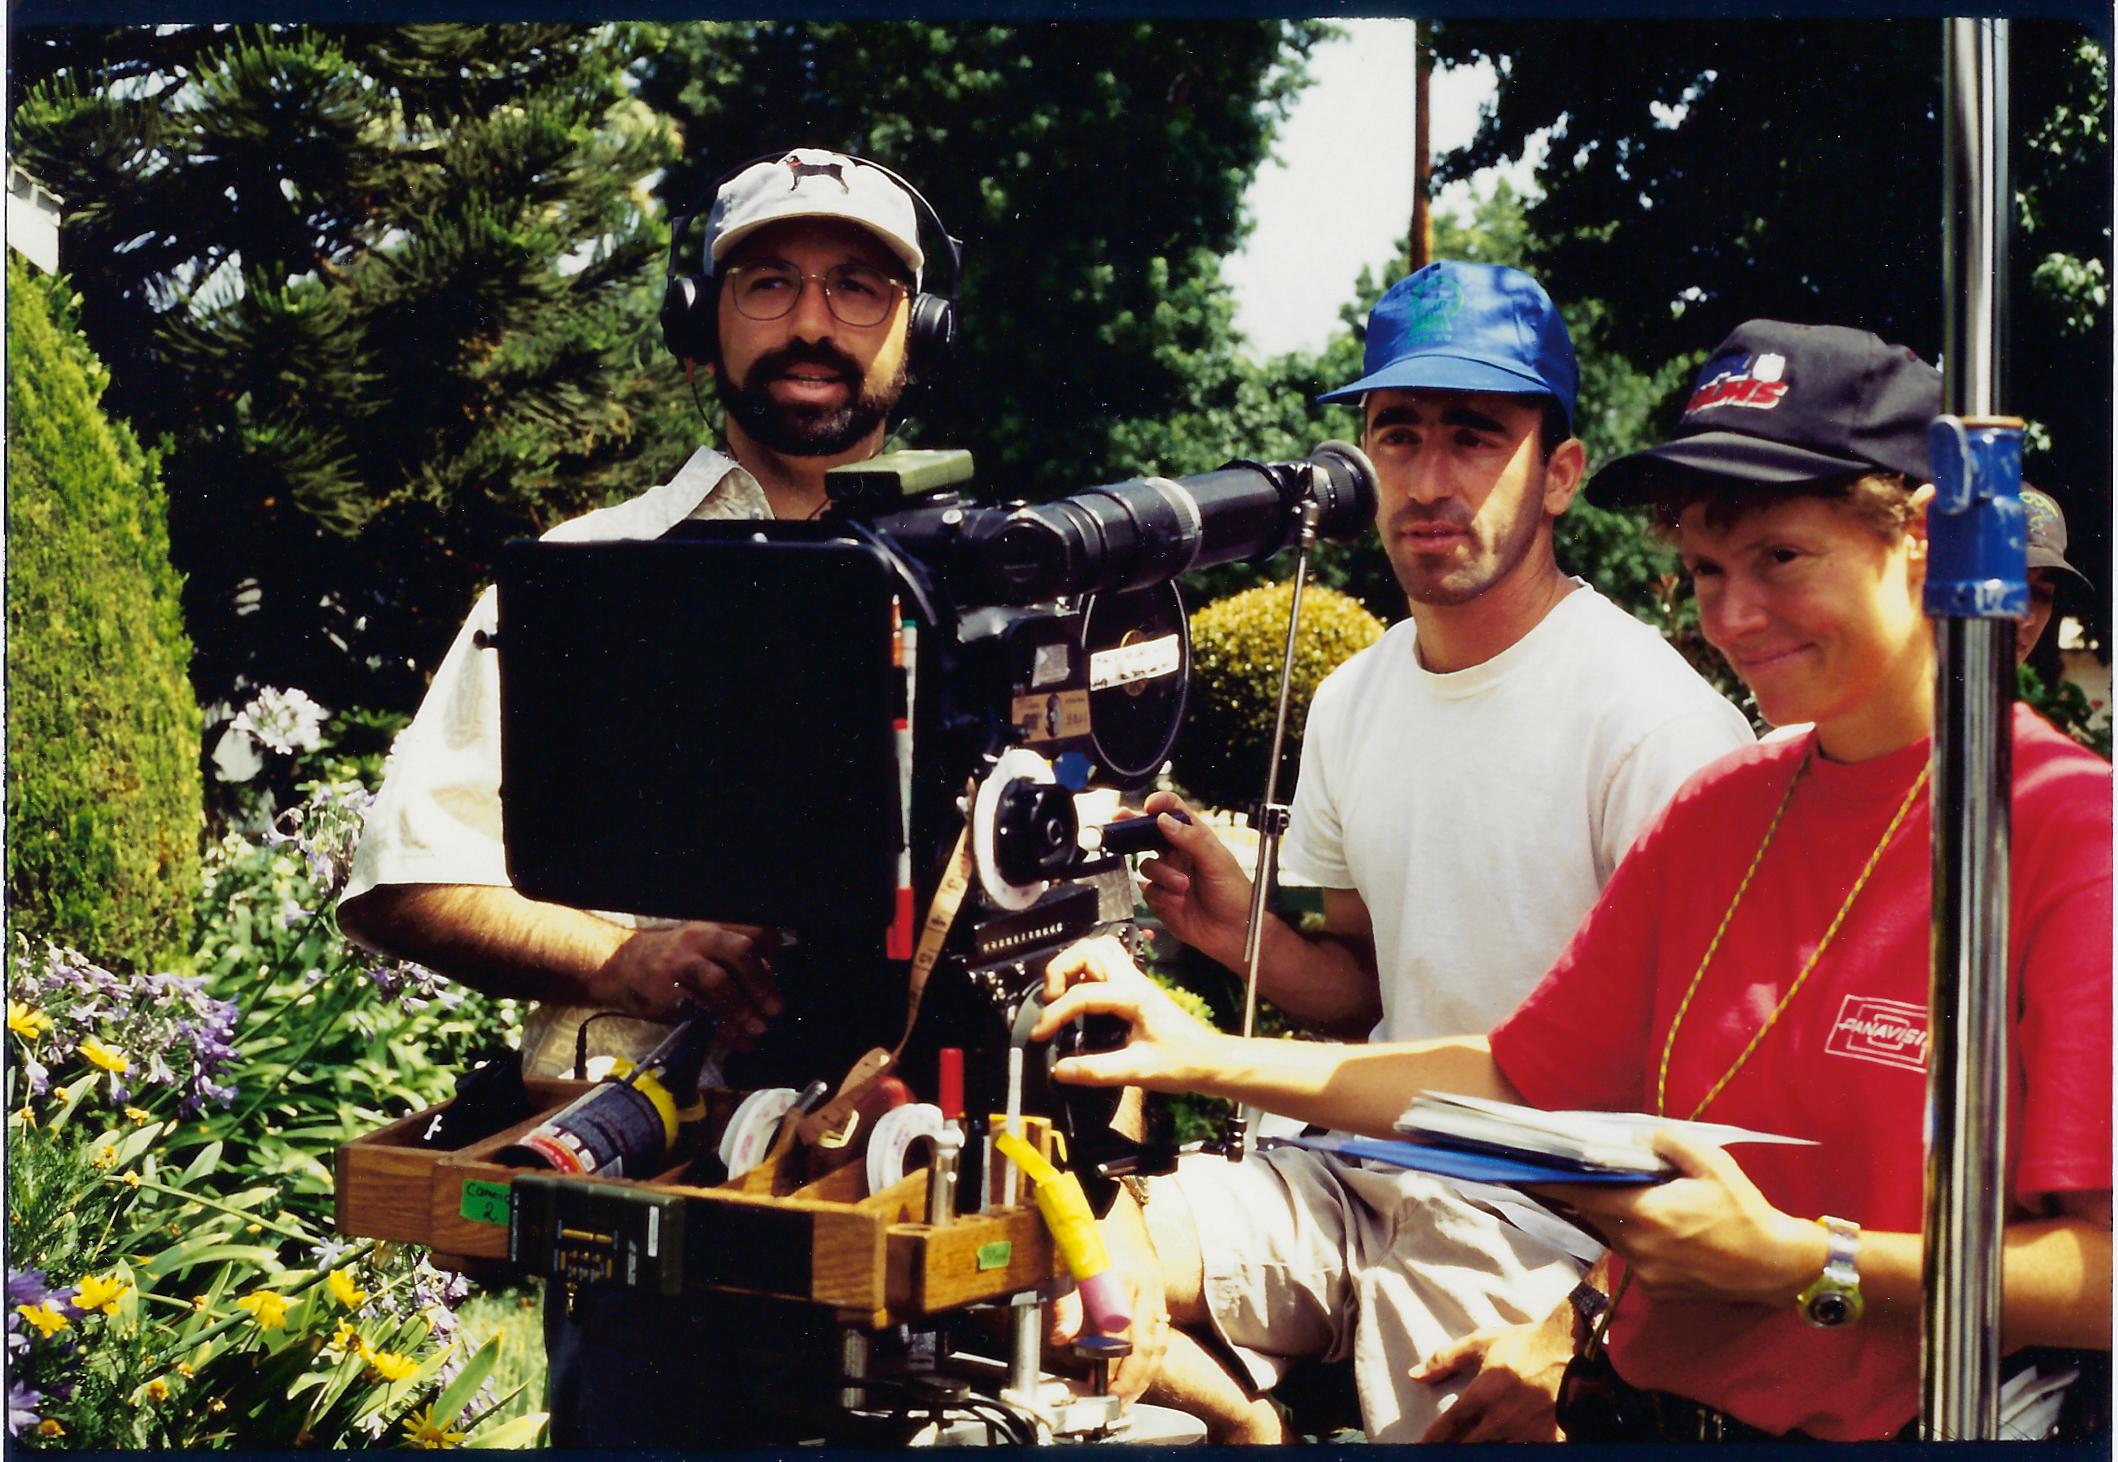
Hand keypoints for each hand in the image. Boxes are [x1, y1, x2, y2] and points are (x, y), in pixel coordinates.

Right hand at [599, 922, 780, 1037]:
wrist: (622, 967)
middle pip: (741, 951)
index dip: (772, 952)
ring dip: (745, 1010)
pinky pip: (702, 1011)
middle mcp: (700, 938)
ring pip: (721, 982)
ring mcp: (682, 963)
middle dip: (762, 983)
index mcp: (714, 926)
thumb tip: (772, 979)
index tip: (778, 975)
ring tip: (759, 1029)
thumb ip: (733, 954)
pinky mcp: (669, 991)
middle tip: (775, 1008)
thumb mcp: (702, 943)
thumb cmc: (673, 958)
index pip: (755, 929)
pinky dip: (725, 1030)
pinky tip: (740, 1042)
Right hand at [1032, 936, 1221, 1092]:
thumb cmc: (1182, 1063)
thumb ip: (1098, 1071)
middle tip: (1050, 1000)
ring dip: (1073, 963)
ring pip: (1098, 948)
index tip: (1039, 1034)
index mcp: (1134, 997)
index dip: (1055, 1014)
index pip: (1083, 994)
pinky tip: (1078, 992)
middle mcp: (1133, 981)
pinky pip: (1106, 961)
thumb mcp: (1139, 1071)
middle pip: (1089, 950)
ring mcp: (1135, 980)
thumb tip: (1060, 1070)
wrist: (1211, 1060)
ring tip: (1060, 992)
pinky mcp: (1135, 986)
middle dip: (1061, 969)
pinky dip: (1085, 968)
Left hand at [1049, 1189, 1168, 1402]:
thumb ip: (1065, 1300)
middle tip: (1119, 1403)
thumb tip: (1063, 1339)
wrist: (1106, 1186)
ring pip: (1158, 1338)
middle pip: (1146, 1346)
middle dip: (1134, 1380)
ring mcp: (1153, 1283)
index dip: (1114, 1370)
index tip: (1103, 1391)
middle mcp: (1143, 1284)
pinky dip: (1154, 1349)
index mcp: (1120, 1279)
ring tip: (1131, 1392)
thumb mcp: (1063, 1256)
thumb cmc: (1080, 1218)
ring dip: (1147, 1370)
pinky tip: (1143, 1362)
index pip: (1121, 1339)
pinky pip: (1160, 1324)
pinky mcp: (1156, 1281)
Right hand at [1135, 792, 1253, 967]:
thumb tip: (1164, 820)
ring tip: (1184, 887)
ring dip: (1163, 876)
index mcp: (1195, 838)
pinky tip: (1180, 903)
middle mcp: (1178, 855)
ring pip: (1147, 866)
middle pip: (1148, 834)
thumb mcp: (1218, 861)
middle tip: (1121, 819)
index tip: (1150, 806)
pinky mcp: (1161, 899)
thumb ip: (1191, 839)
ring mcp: (1168, 876)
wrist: (1234, 933)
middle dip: (1133, 827)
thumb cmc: (1235, 894)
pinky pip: (1149, 891)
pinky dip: (1163, 897)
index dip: (1160, 804)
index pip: (1174, 811)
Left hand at [1412, 1307, 1572, 1442]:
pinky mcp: (1549, 1440)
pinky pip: (1528, 1454)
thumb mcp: (1481, 1343)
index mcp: (1480, 1397)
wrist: (1572, 1348)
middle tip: (1441, 1453)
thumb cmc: (1525, 1344)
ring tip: (1472, 1451)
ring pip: (1494, 1455)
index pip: (1446, 1429)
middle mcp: (1499, 1420)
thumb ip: (1445, 1359)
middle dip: (1452, 1452)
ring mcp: (1525, 1433)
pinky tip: (1508, 1450)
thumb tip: (1415, 1375)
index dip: (1430, 1443)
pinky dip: (1516, 1453)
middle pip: (1466, 1449)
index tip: (1420, 1449)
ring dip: (1480, 1454)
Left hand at [1535, 1130, 1824, 1304]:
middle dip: (1587, 1196)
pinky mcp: (1656, 1291)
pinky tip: (1663, 1232)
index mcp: (1645, 1213)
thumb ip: (1669, 1142)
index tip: (1525, 1172)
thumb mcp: (1712, 1163)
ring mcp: (1645, 1273)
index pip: (1583, 1195)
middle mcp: (1637, 1247)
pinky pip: (1634, 1259)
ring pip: (1614, 1238)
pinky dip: (1639, 1242)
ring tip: (1635, 1200)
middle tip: (1578, 1175)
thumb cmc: (1744, 1210)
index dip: (1553, 1183)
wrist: (1775, 1266)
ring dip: (1617, 1218)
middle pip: (1596, 1216)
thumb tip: (1636, 1135)